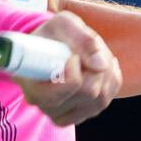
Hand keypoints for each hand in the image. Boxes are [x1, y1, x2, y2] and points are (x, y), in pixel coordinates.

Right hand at [15, 10, 120, 126]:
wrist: (52, 44)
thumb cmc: (54, 34)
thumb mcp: (64, 24)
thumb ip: (82, 39)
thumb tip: (100, 64)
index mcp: (30, 83)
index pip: (59, 92)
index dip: (74, 72)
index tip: (73, 56)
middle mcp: (43, 104)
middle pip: (88, 93)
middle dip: (97, 68)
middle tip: (90, 51)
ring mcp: (60, 113)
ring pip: (100, 100)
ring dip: (106, 74)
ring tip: (96, 56)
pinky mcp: (76, 116)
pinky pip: (103, 103)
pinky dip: (110, 83)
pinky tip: (102, 67)